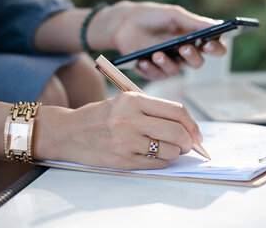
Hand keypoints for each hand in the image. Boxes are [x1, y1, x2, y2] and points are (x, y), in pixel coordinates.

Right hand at [47, 92, 202, 169]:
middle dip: (189, 141)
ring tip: (170, 149)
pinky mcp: (122, 160)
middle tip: (190, 144)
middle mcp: (130, 119)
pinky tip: (157, 155)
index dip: (192, 124)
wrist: (69, 132)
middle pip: (177, 132)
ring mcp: (126, 141)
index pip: (176, 111)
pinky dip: (163, 161)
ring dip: (176, 152)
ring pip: (170, 150)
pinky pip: (156, 163)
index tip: (196, 132)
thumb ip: (154, 110)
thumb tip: (187, 127)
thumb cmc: (101, 116)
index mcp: (134, 100)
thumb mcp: (125, 102)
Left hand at [88, 1, 226, 79]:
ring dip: (167, 62)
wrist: (125, 22)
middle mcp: (185, 54)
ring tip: (156, 54)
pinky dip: (150, 68)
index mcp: (195, 39)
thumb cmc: (153, 16)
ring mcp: (170, 63)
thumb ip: (194, 22)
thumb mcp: (174, 15)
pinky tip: (142, 61)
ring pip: (176, 70)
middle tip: (183, 47)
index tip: (208, 43)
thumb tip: (217, 25)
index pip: (214, 48)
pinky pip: (157, 75)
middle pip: (198, 62)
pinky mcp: (154, 71)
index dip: (215, 48)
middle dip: (191, 56)